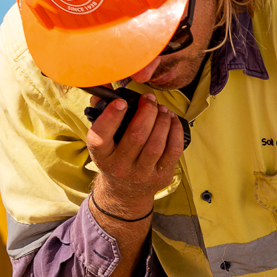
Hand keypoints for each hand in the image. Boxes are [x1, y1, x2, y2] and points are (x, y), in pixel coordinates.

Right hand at [86, 93, 185, 217]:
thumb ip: (101, 111)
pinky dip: (175, 131)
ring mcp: (142, 174)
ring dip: (162, 121)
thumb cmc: (113, 156)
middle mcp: (120, 167)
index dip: (111, 117)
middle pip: (136, 136)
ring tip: (162, 108)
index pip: (101, 137)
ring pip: (156, 144)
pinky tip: (172, 120)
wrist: (125, 191)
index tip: (121, 101)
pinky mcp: (161, 176)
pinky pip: (173, 151)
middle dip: (147, 112)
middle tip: (149, 99)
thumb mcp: (102, 140)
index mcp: (101, 156)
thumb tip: (104, 85)